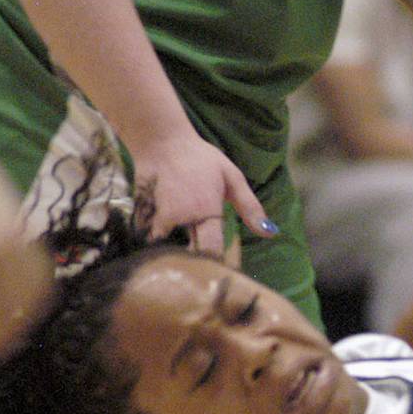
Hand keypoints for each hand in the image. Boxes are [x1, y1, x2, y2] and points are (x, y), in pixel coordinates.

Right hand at [131, 133, 273, 256]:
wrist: (159, 140)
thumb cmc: (200, 158)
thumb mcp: (232, 177)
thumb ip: (250, 207)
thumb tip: (271, 233)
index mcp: (206, 211)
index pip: (211, 250)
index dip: (216, 265)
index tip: (221, 273)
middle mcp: (180, 217)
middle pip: (187, 254)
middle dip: (195, 264)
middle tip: (203, 270)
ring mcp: (157, 216)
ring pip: (166, 248)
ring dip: (173, 255)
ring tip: (182, 261)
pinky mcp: (141, 214)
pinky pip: (148, 237)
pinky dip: (156, 242)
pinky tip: (162, 244)